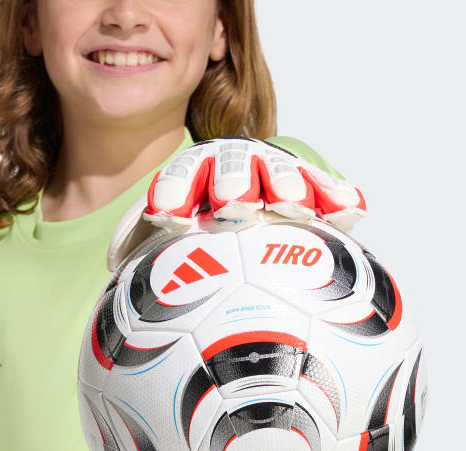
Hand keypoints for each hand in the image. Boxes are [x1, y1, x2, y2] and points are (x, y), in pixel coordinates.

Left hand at [144, 137, 365, 230]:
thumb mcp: (163, 230)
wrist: (236, 198)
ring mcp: (271, 173)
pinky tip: (352, 210)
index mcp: (194, 177)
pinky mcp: (307, 184)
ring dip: (286, 184)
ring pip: (279, 172)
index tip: (169, 218)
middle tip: (234, 205)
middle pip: (232, 167)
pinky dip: (335, 195)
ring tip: (293, 206)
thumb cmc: (197, 226)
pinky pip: (323, 187)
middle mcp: (232, 169)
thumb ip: (141, 243)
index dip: (174, 193)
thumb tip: (113, 267)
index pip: (181, 178)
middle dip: (232, 182)